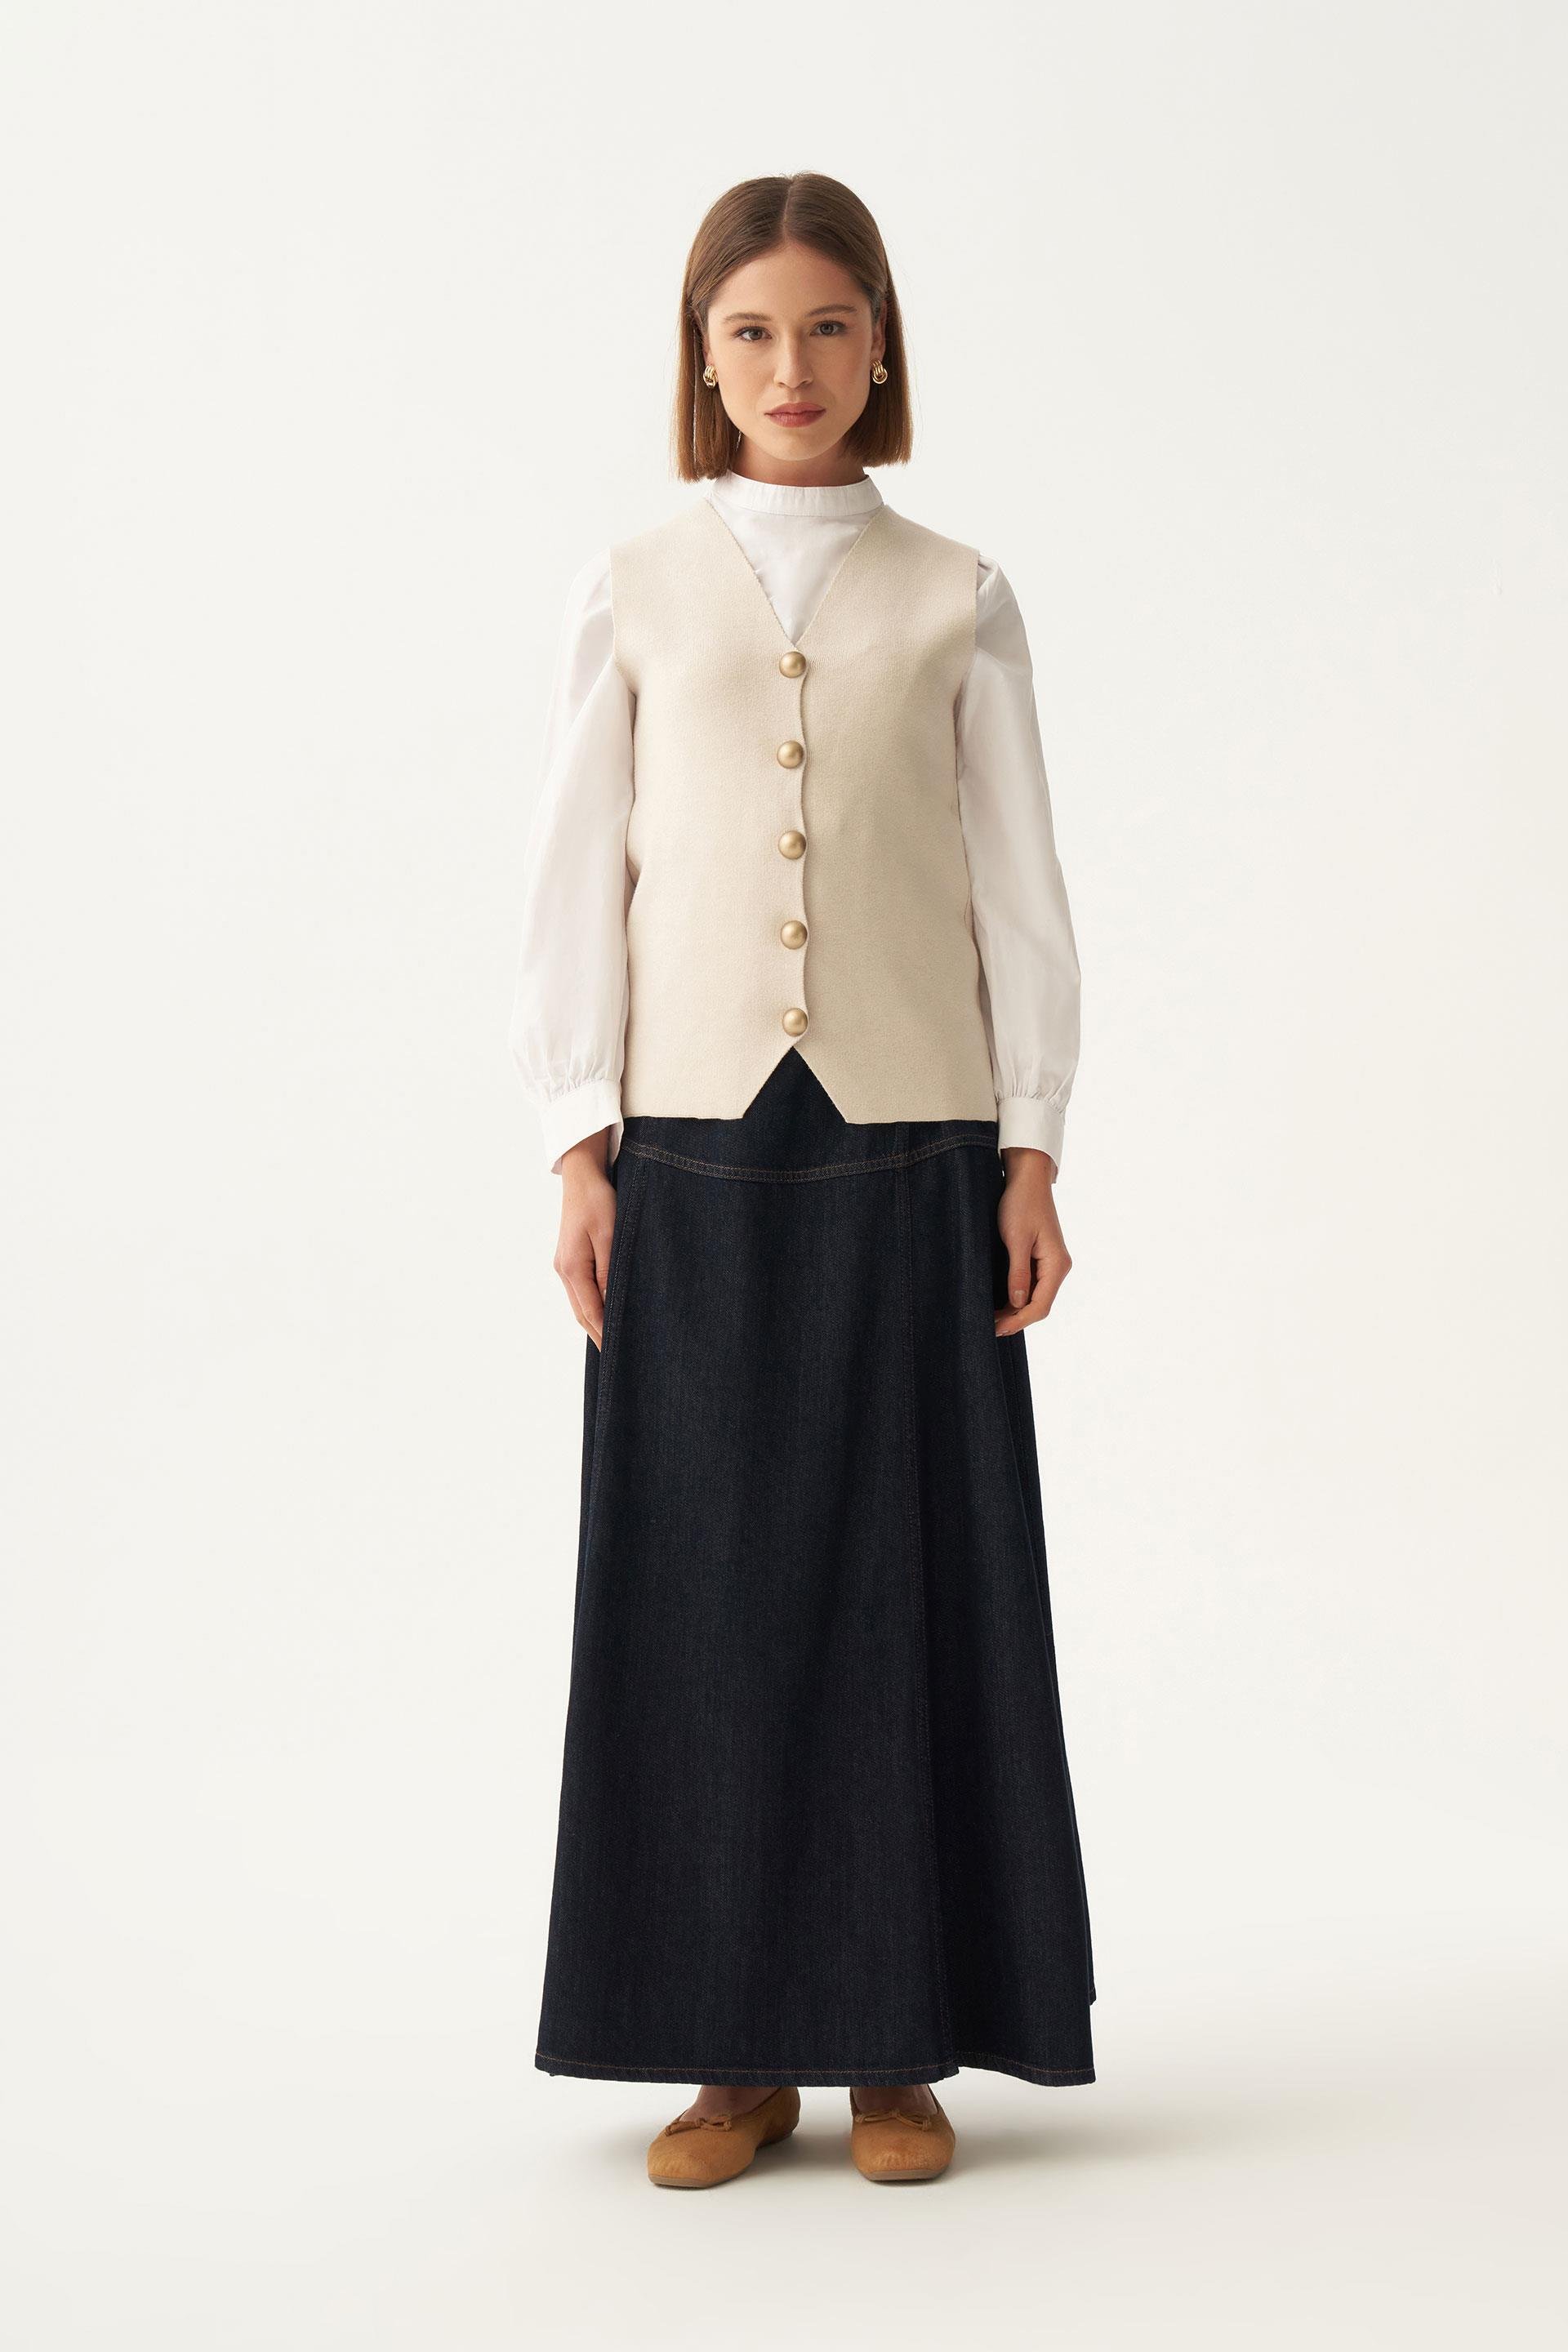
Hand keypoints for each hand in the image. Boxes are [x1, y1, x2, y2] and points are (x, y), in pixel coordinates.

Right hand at [554, 1128, 615, 1348]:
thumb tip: (612, 1303)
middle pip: (582, 1313)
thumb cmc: (598, 1201)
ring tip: (615, 1342)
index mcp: (572, 1267)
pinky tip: (606, 1313)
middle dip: (599, 1335)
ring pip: (580, 1304)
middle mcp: (564, 1270)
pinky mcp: (570, 1258)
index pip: (590, 1312)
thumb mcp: (609, 1234)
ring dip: (595, 1322)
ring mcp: (565, 1265)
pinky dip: (593, 1307)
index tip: (619, 1354)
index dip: (605, 1334)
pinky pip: (581, 1291)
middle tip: (619, 1359)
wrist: (582, 1175)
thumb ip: (609, 1270)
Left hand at [993, 1147, 1070, 1336]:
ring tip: (991, 1319)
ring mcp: (1051, 1264)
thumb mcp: (1016, 1239)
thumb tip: (1017, 1303)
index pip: (1040, 1305)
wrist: (1027, 1180)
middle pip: (1039, 1305)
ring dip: (1015, 1310)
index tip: (996, 1329)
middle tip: (989, 1327)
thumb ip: (1018, 1272)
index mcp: (1056, 1264)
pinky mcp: (1042, 1259)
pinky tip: (1000, 1303)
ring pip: (1035, 1297)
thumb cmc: (1021, 1204)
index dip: (1019, 1321)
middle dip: (1016, 1319)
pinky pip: (1032, 1286)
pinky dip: (1017, 1297)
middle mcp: (1058, 1267)